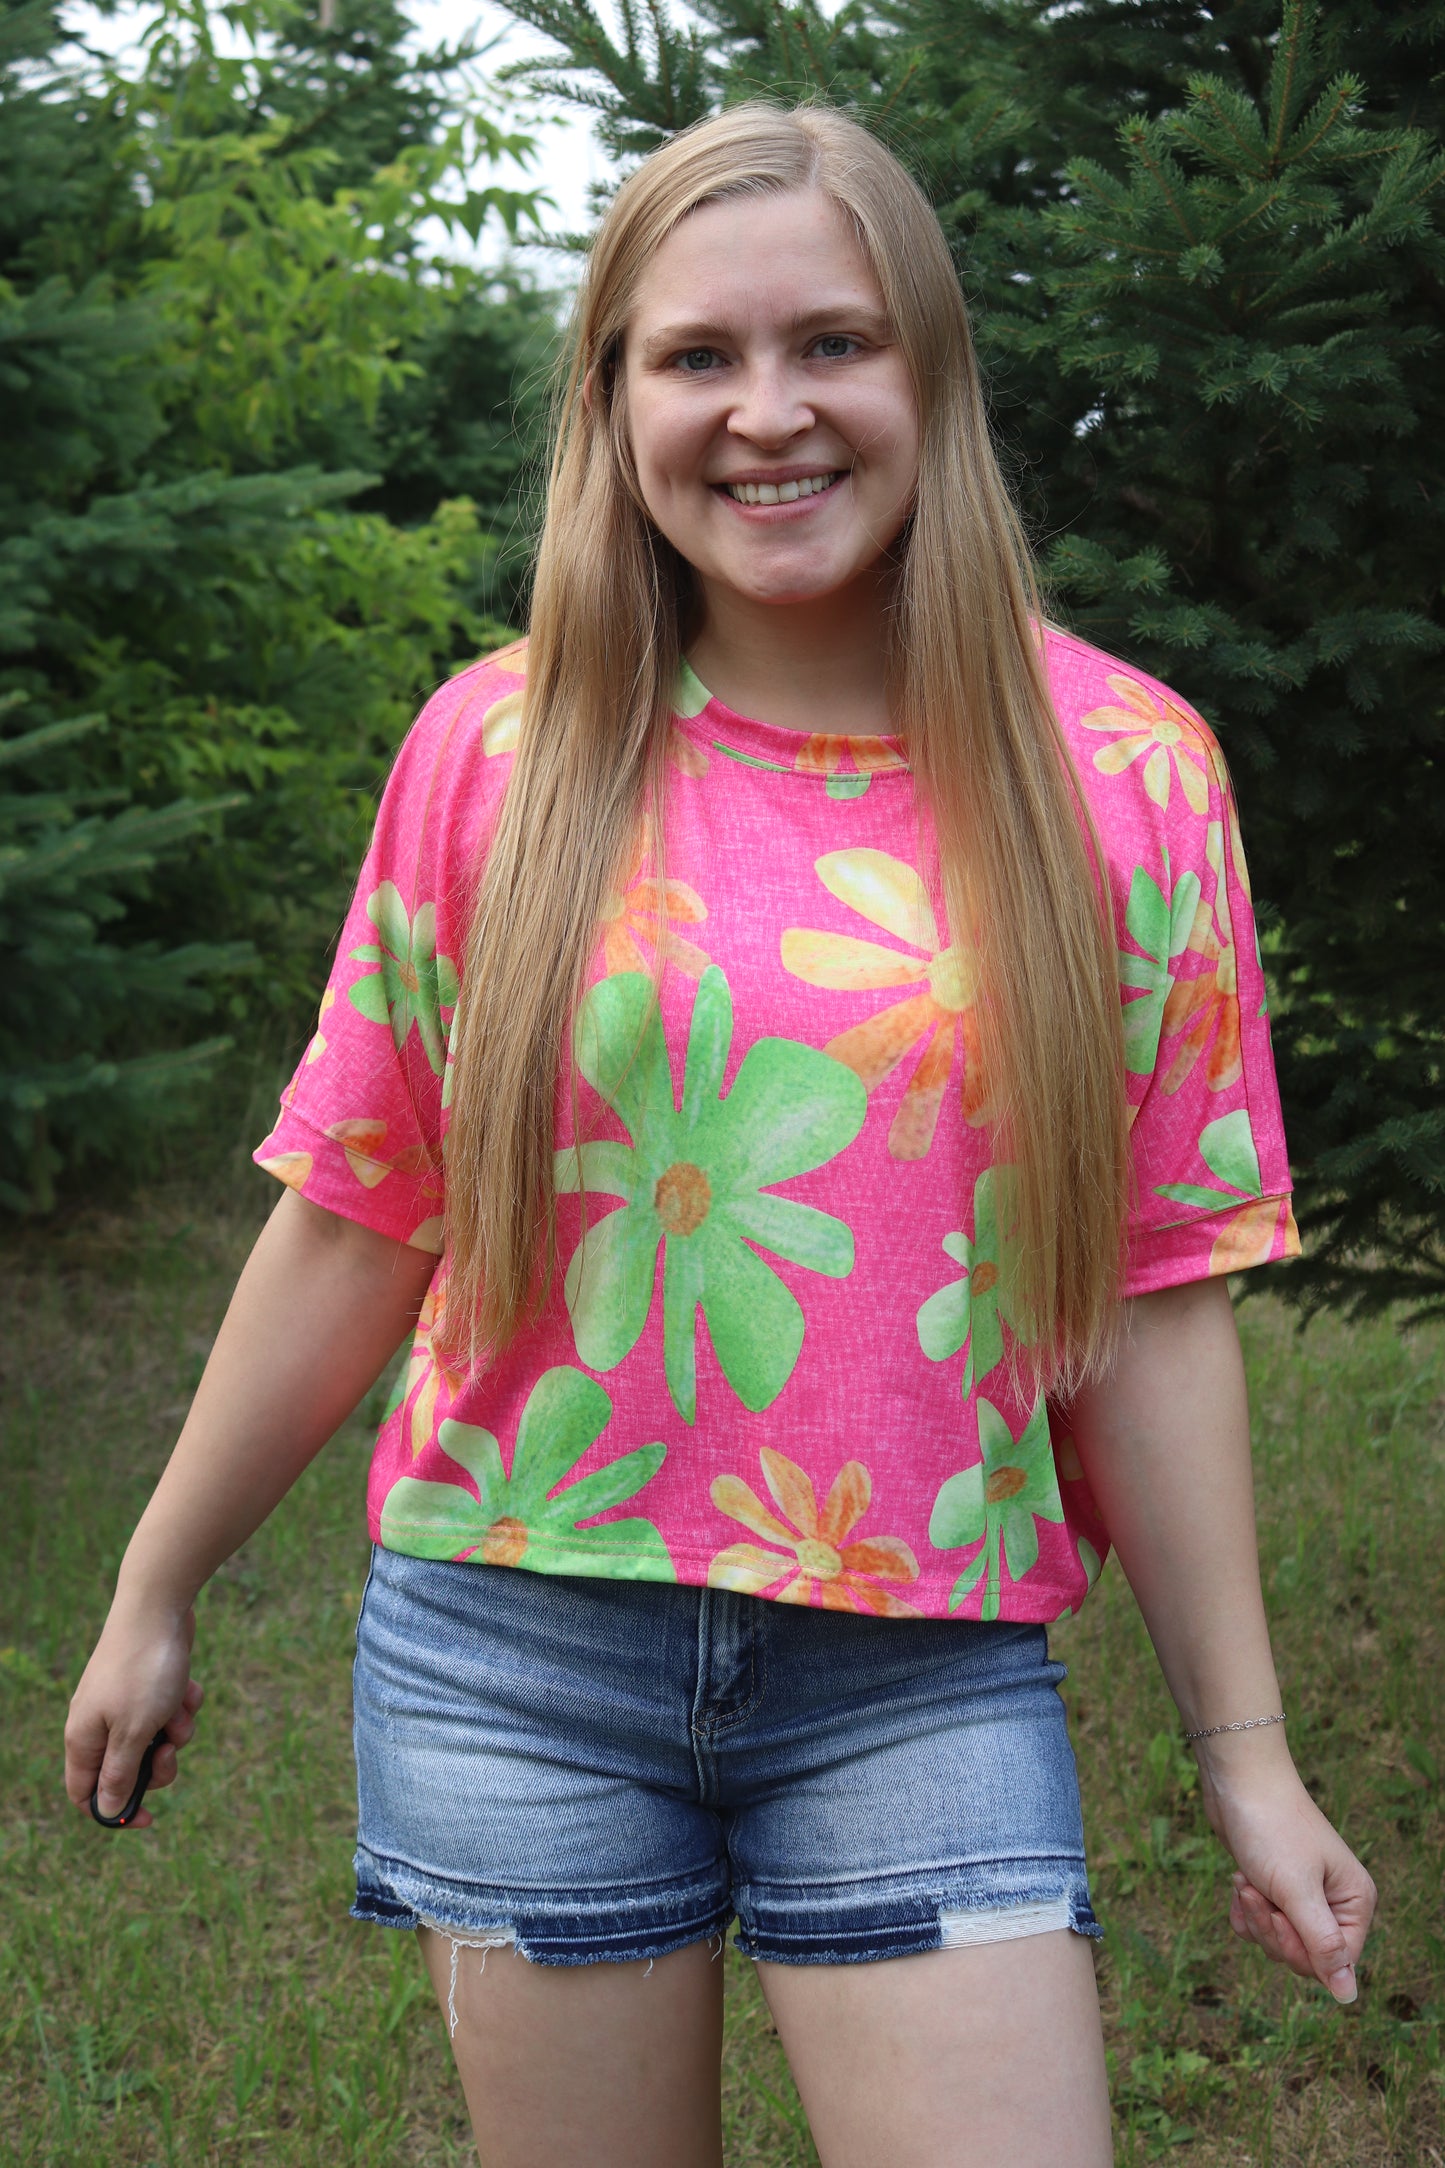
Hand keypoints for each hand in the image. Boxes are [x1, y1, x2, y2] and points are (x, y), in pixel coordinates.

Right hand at [65, 1603, 204, 1828]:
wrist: (159, 1606)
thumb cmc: (143, 1670)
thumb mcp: (134, 1730)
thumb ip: (120, 1773)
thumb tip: (107, 1812)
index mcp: (83, 1739)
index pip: (86, 1793)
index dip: (113, 1811)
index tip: (148, 1818)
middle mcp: (99, 1722)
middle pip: (128, 1770)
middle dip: (158, 1766)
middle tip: (170, 1748)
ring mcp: (125, 1702)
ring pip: (156, 1741)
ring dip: (176, 1731)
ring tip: (180, 1708)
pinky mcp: (149, 1685)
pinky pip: (170, 1712)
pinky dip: (183, 1704)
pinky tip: (188, 1686)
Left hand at [1199, 1754, 1375, 2003]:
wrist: (1237, 1780)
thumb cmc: (1271, 1829)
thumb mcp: (1297, 1892)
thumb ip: (1323, 1947)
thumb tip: (1349, 1997)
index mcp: (1355, 1902)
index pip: (1335, 1963)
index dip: (1299, 1950)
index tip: (1276, 1915)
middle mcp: (1334, 1902)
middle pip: (1303, 1957)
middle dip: (1271, 1929)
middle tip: (1255, 1891)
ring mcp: (1303, 1895)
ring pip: (1276, 1942)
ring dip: (1254, 1915)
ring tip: (1245, 1878)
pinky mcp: (1273, 1888)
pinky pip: (1257, 1925)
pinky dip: (1243, 1908)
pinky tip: (1238, 1879)